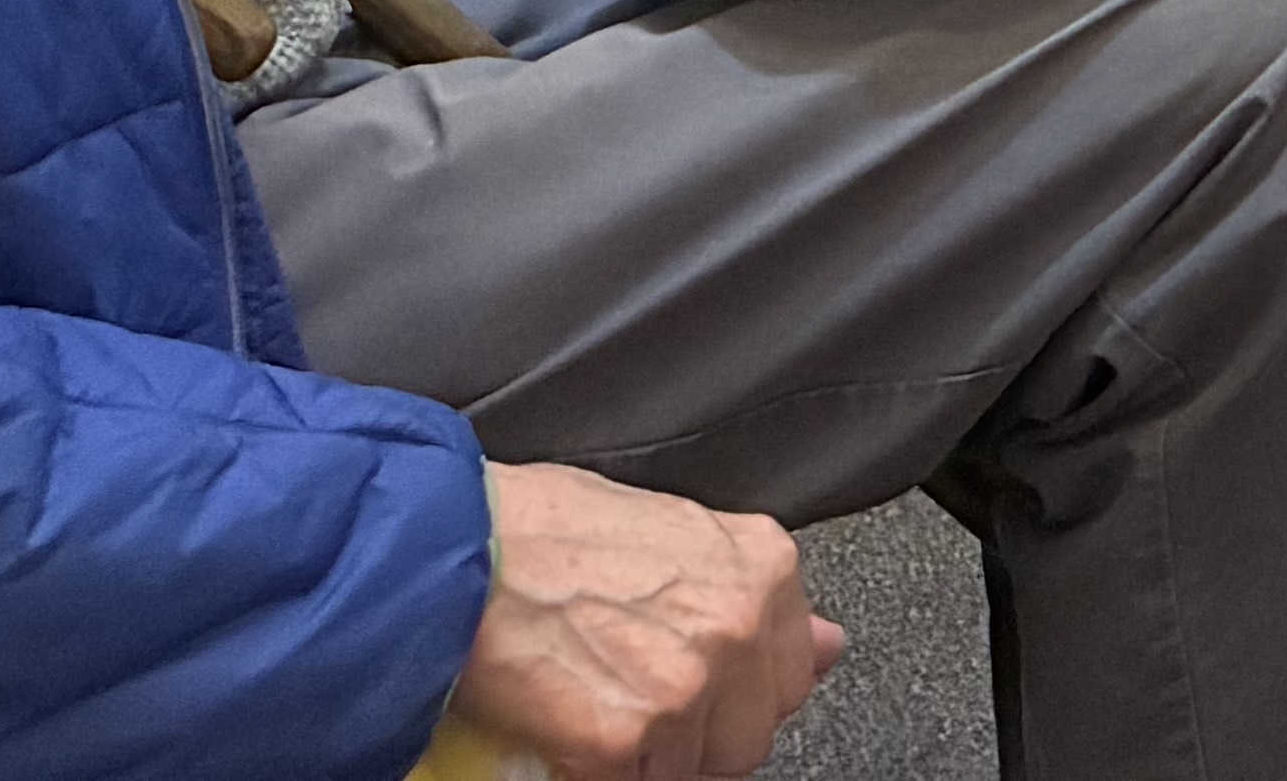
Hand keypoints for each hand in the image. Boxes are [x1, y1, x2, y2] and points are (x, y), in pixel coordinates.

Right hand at [448, 463, 837, 780]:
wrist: (458, 548)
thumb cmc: (545, 530)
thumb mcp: (676, 532)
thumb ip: (752, 593)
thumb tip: (828, 645)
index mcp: (762, 568)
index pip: (794, 674)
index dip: (739, 690)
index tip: (705, 691)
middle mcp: (738, 626)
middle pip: (752, 734)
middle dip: (702, 733)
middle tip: (642, 703)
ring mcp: (686, 687)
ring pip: (697, 770)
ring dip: (652, 757)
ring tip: (599, 704)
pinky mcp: (625, 740)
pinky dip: (598, 770)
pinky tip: (570, 727)